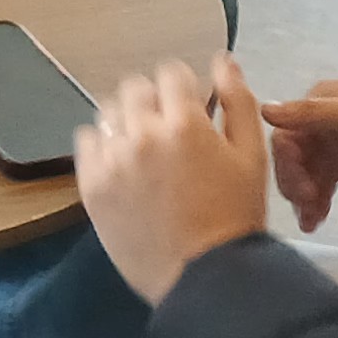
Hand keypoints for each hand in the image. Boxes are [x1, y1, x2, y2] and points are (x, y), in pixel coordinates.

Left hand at [76, 57, 272, 304]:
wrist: (205, 278)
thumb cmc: (236, 216)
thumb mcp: (252, 157)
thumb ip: (239, 102)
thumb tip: (223, 60)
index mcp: (185, 123)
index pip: (171, 73)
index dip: (182, 87)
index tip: (188, 106)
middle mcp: (143, 134)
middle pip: (135, 88)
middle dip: (153, 100)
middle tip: (167, 129)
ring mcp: (112, 160)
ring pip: (108, 112)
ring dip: (126, 120)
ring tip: (143, 148)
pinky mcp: (91, 186)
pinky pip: (85, 141)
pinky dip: (101, 144)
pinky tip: (121, 164)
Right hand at [262, 74, 337, 234]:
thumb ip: (309, 115)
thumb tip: (264, 109)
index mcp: (319, 102)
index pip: (286, 136)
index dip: (287, 167)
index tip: (302, 193)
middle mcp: (324, 119)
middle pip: (295, 156)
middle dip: (296, 185)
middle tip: (307, 213)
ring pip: (311, 170)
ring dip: (307, 195)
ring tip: (312, 223)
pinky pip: (329, 177)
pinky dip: (323, 195)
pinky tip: (319, 217)